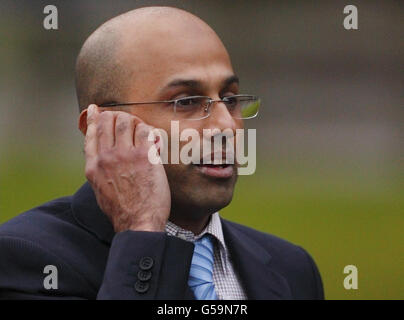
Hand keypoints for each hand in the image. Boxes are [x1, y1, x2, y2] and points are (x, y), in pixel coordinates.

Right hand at [84, 104, 170, 232]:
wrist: (138, 222)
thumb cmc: (121, 210)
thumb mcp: (99, 189)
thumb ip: (98, 169)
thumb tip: (101, 155)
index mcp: (93, 165)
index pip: (91, 133)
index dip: (94, 117)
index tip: (95, 109)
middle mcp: (106, 157)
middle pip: (108, 121)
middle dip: (116, 116)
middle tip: (125, 120)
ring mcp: (125, 155)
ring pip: (126, 122)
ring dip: (133, 120)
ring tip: (139, 127)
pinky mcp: (144, 156)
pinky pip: (145, 130)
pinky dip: (147, 129)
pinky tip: (151, 136)